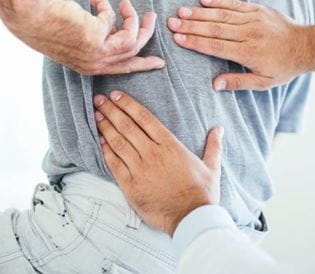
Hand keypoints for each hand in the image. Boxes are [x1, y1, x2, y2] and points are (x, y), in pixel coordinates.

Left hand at [9, 0, 164, 74]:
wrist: (31, 17)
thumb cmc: (48, 24)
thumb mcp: (78, 37)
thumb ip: (98, 37)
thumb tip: (114, 27)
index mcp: (90, 67)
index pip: (123, 69)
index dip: (143, 64)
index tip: (159, 62)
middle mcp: (95, 64)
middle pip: (133, 52)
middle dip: (146, 33)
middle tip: (152, 16)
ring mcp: (97, 52)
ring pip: (131, 38)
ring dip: (133, 18)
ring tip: (126, 3)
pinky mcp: (97, 37)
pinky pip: (112, 18)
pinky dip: (105, 5)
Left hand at [93, 91, 222, 235]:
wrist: (191, 218)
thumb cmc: (202, 193)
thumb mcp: (212, 166)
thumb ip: (213, 145)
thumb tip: (219, 129)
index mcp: (170, 145)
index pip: (145, 118)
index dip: (128, 105)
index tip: (116, 95)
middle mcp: (152, 153)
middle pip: (127, 126)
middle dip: (111, 111)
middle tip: (99, 99)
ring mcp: (140, 169)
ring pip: (118, 142)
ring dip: (106, 127)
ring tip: (96, 115)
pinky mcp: (130, 185)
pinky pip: (114, 164)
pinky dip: (106, 150)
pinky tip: (99, 140)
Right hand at [167, 0, 314, 90]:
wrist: (306, 45)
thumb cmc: (283, 67)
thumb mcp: (263, 82)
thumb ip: (238, 82)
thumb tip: (214, 85)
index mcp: (248, 52)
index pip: (215, 46)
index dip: (195, 42)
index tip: (177, 38)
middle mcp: (248, 33)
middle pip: (214, 28)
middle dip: (191, 25)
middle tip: (171, 23)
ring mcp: (253, 19)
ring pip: (221, 14)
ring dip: (199, 13)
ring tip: (181, 11)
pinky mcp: (257, 9)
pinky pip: (235, 4)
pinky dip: (218, 1)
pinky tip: (203, 0)